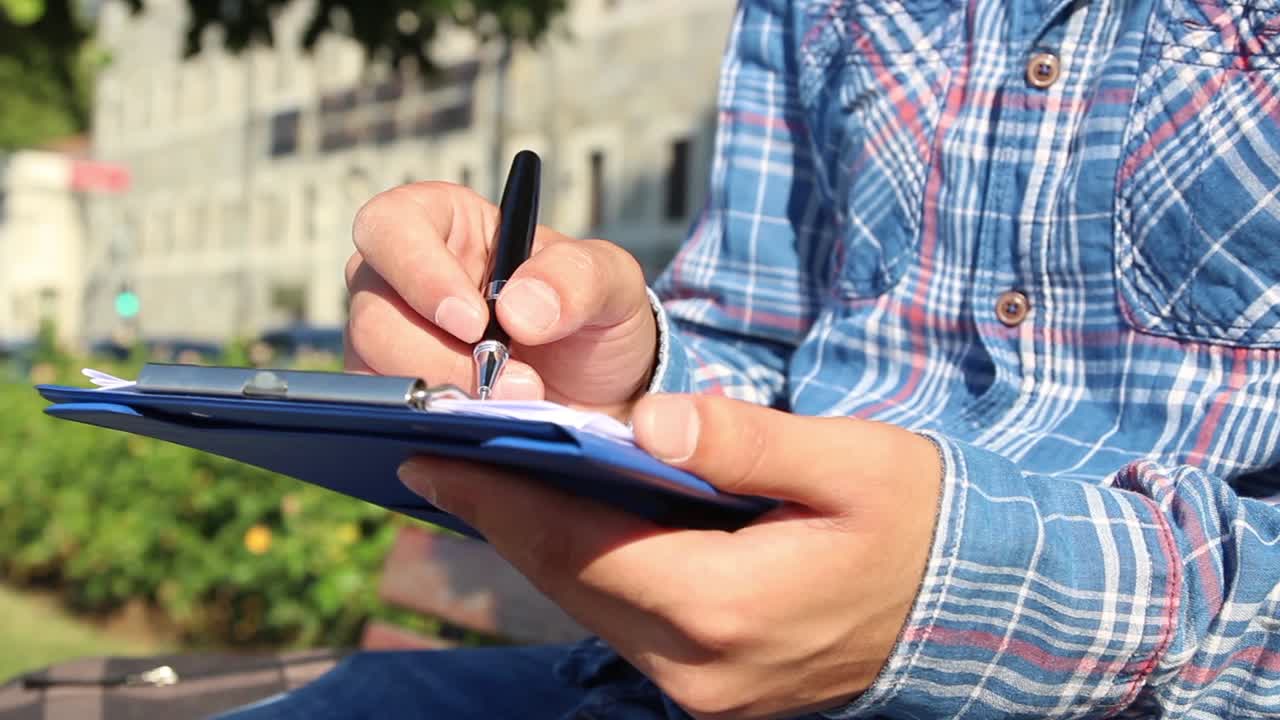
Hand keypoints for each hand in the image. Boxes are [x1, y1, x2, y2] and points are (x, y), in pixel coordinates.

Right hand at [346, 182, 655, 418]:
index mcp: (446, 228)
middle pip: (374, 315)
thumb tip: (517, 307)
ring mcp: (393, 347)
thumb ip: (578, 279)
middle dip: (440, 360)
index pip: (392, 225)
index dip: (418, 271)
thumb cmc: (595, 321)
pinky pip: (384, 421)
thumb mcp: (611, 283)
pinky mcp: (396, 403)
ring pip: (372, 373)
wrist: (602, 399)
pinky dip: (429, 431)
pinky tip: (480, 432)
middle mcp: (403, 284)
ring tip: (511, 410)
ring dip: (442, 399)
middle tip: (517, 385)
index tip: (474, 321)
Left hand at [398, 394, 943, 718]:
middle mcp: (703, 668)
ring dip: (538, 547)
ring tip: (487, 486)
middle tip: (439, 464)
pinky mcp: (714, 688)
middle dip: (502, 521)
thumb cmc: (921, 523)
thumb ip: (744, 442)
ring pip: (592, 608)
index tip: (434, 458)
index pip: (583, 546)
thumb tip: (647, 421)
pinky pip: (625, 624)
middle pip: (572, 584)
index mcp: (729, 605)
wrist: (976, 610)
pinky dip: (586, 571)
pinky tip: (566, 526)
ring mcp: (707, 690)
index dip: (503, 499)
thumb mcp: (850, 464)